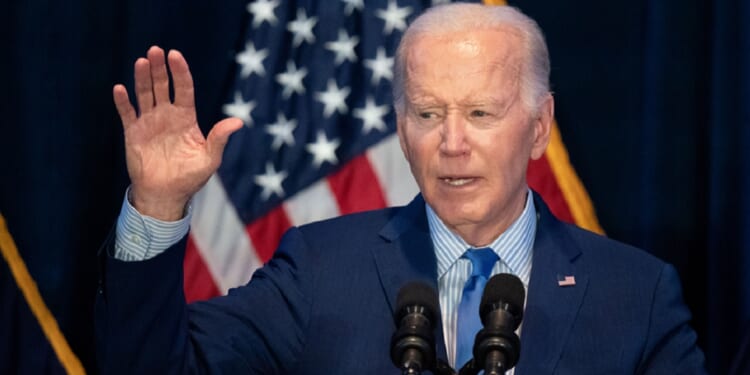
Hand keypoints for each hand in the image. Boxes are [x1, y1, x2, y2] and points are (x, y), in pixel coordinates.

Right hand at [113, 46, 242, 220]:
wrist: (166, 195)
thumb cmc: (190, 178)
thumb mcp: (210, 159)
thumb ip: (219, 138)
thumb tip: (238, 121)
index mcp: (186, 118)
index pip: (183, 89)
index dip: (180, 72)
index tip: (176, 56)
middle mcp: (167, 115)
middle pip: (162, 86)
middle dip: (160, 68)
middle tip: (156, 50)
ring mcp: (149, 122)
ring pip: (145, 94)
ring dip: (142, 78)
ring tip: (142, 61)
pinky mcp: (133, 133)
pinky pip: (127, 113)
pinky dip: (123, 102)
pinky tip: (120, 89)